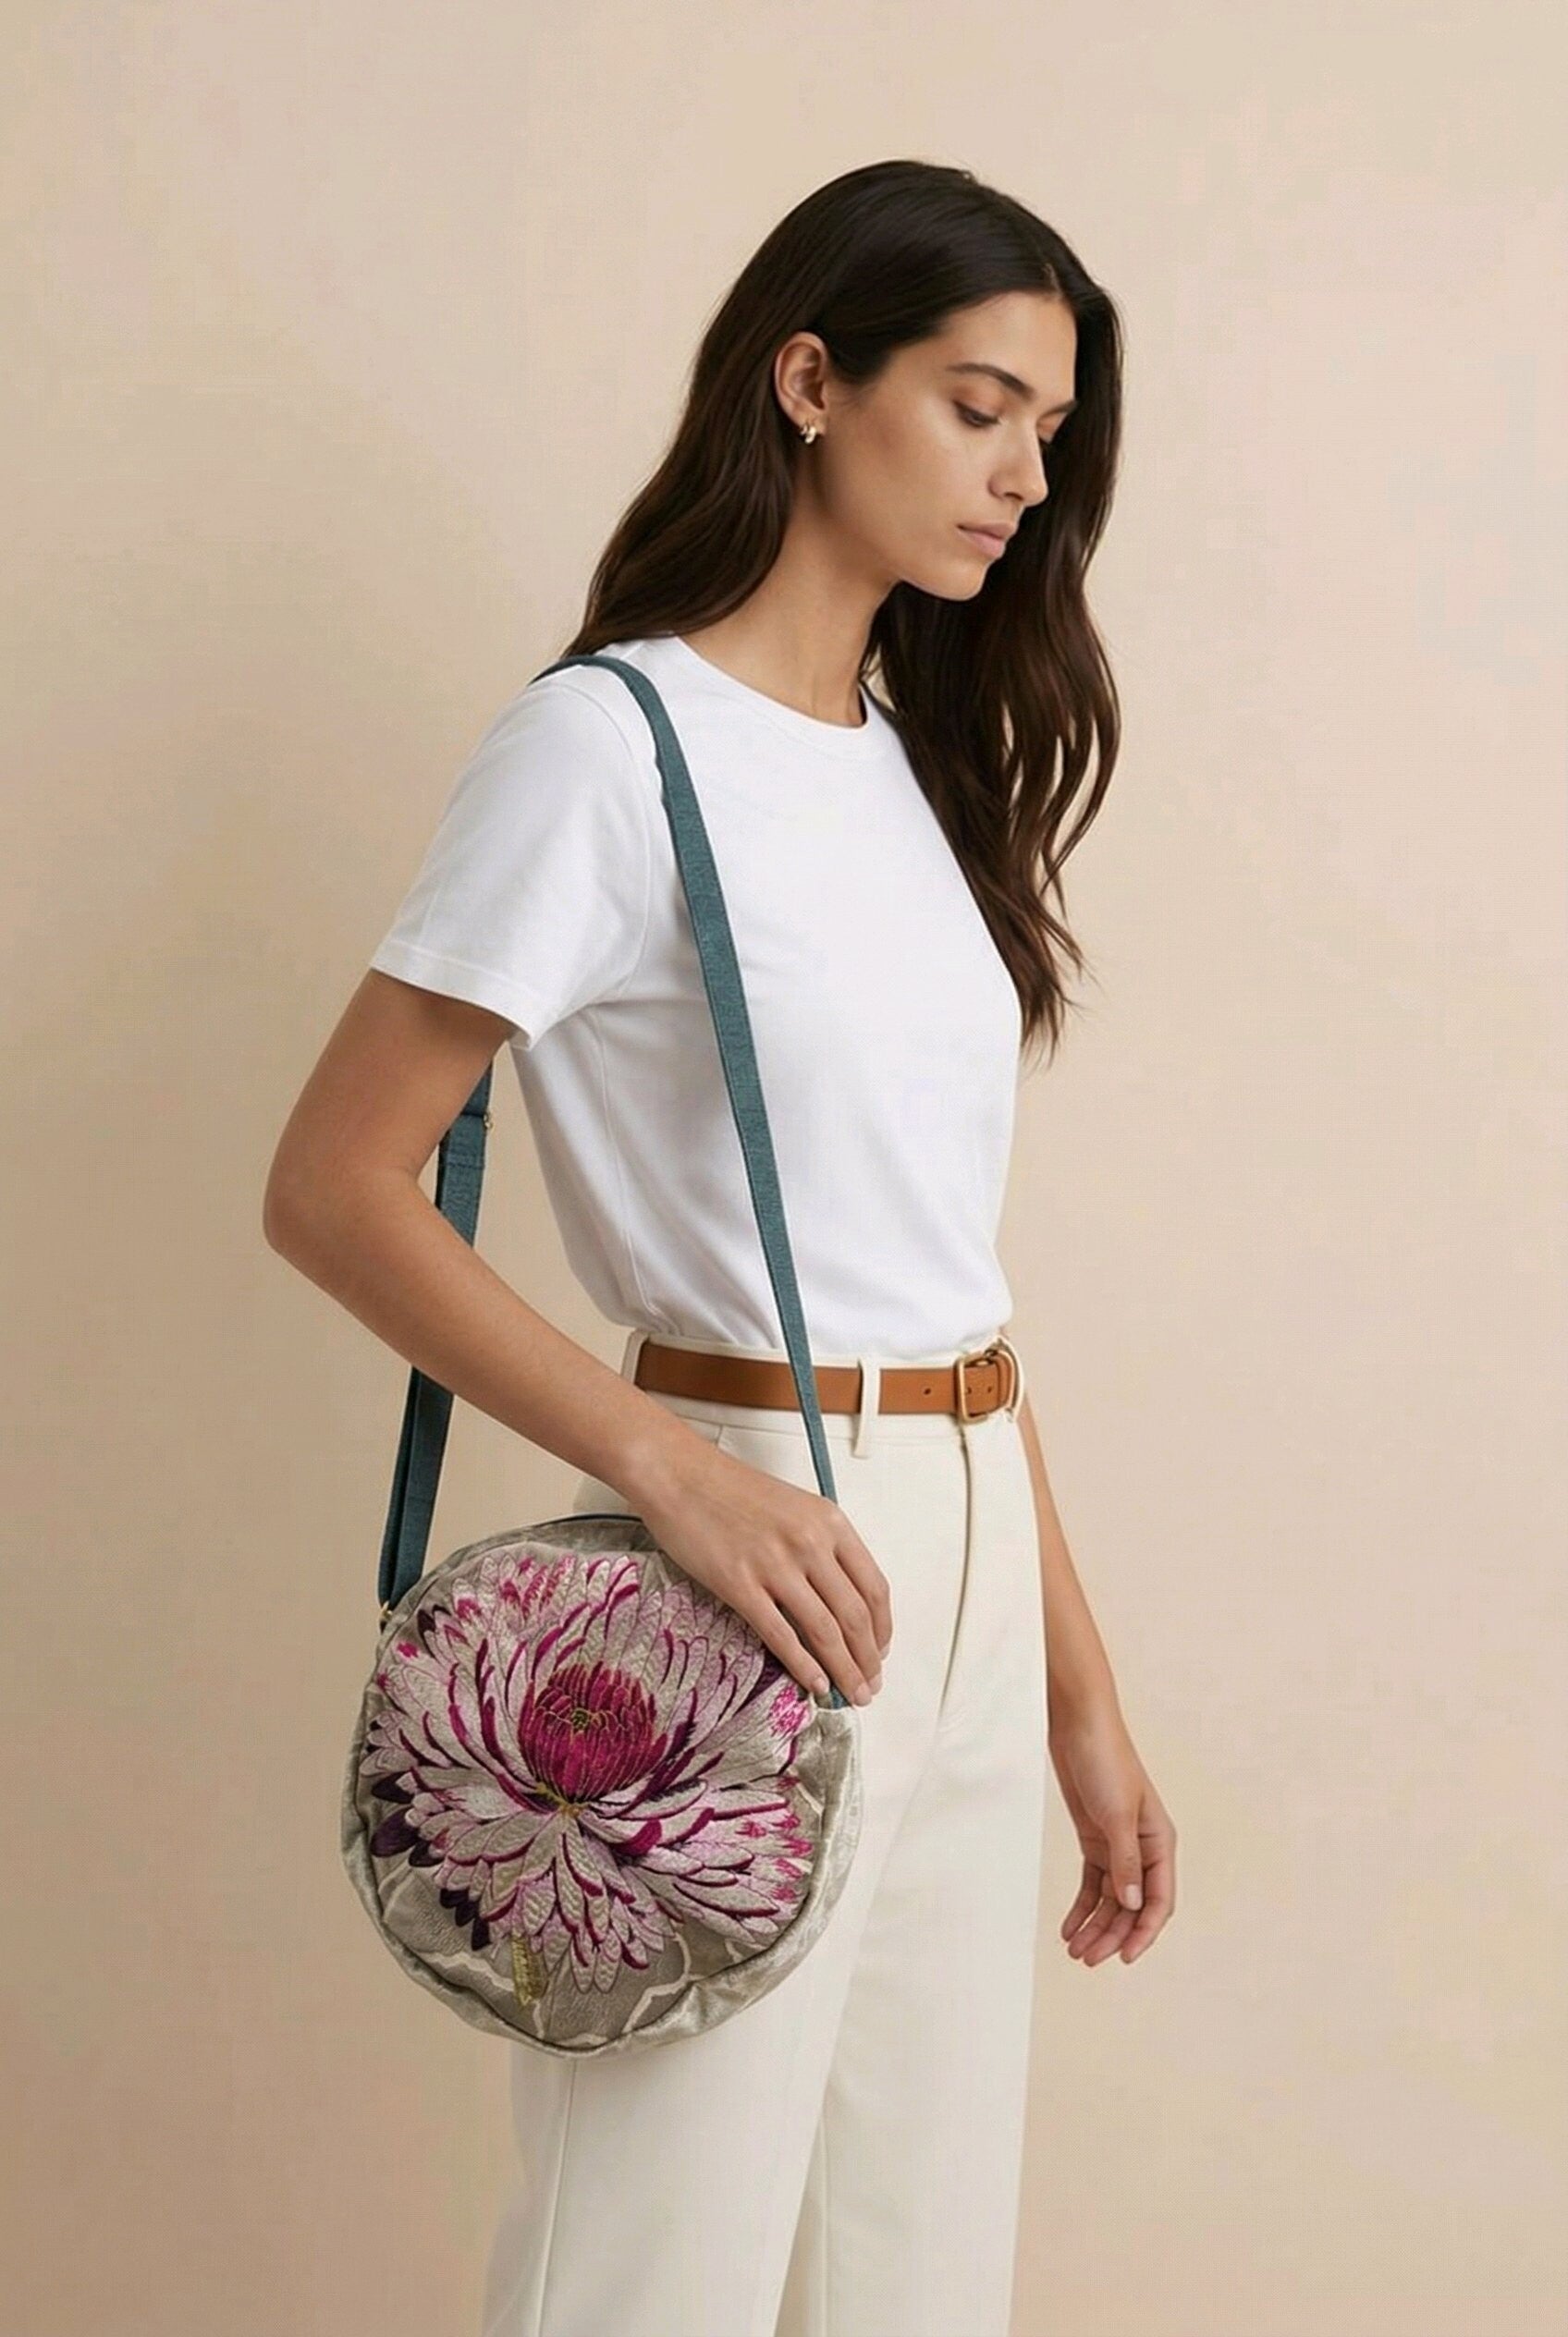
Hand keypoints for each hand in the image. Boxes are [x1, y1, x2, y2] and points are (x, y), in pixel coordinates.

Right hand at [634, 1432, 892, 1710]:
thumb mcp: (794, 1506)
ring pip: (824, 1631)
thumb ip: (820, 1545)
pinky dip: (802, 1665)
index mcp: (829, 1522)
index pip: (873, 1586)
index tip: (880, 1650)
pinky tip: (813, 1682)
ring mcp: (775, 1565)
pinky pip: (780, 1634)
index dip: (882, 1628)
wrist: (679, 1475)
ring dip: (843, 1670)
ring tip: (850, 1694)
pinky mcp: (740, 1584)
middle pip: (854, 1616)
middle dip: (867, 1659)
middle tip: (869, 1686)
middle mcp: (810, 1543)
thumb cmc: (730, 1489)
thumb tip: (838, 1597)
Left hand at [1047, 1697, 1175, 1965]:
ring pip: (1112, 1900)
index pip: (1158, 1900)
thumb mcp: (1118, 1813)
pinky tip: (1069, 1927)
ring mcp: (1118, 1845)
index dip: (1144, 1932)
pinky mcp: (1095, 1840)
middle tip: (1087, 1960)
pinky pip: (1093, 1884)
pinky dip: (1083, 1907)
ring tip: (1074, 1951)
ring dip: (1095, 1926)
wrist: (1078, 1726)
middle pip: (1132, 1906)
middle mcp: (1143, 1849)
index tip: (1124, 1957)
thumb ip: (1125, 1861)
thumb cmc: (1106, 1760)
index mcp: (1160, 1842)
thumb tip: (1132, 1905)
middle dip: (1112, 1935)